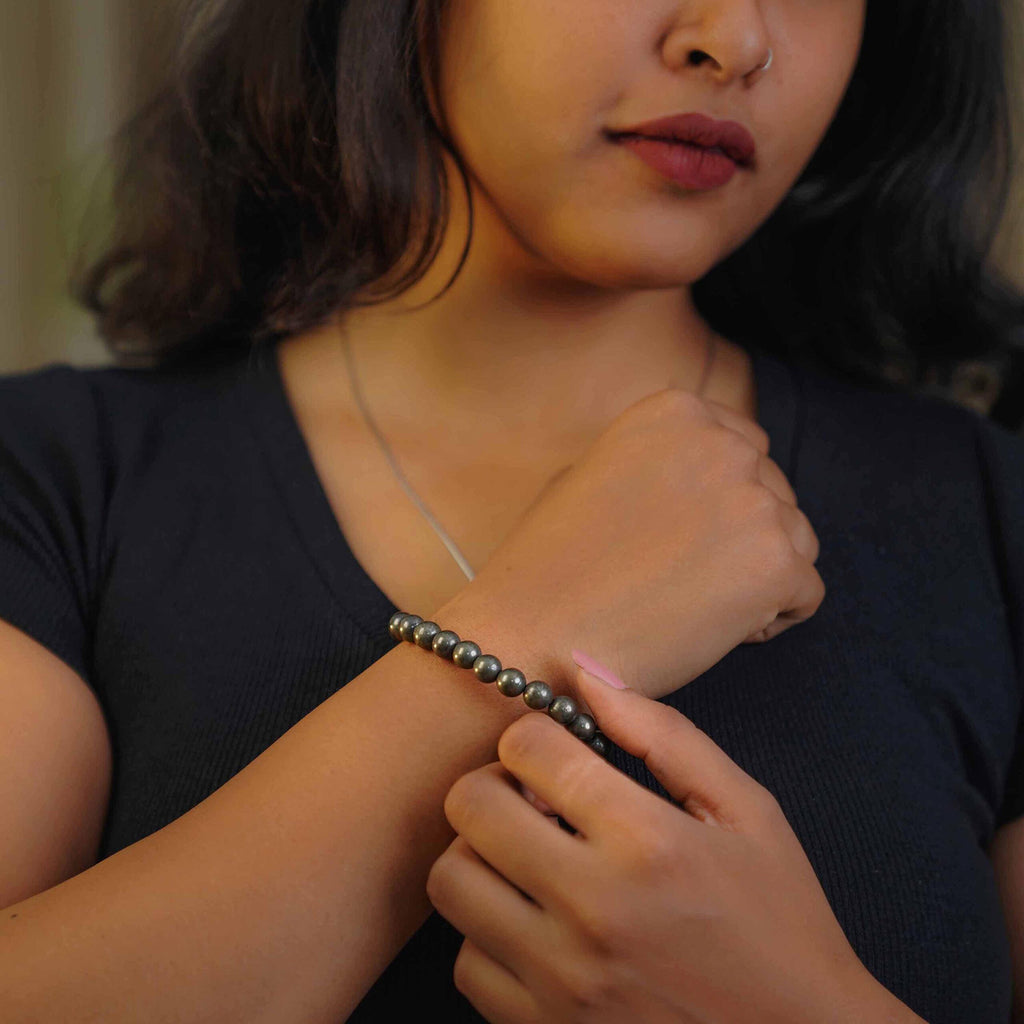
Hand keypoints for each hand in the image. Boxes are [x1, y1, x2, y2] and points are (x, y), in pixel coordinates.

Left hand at [426, 660, 882, 1023]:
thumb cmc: (779, 921)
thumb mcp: (746, 810)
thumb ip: (663, 734)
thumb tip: (586, 674)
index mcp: (646, 841)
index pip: (527, 746)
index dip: (536, 735)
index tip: (557, 753)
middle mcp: (593, 908)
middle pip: (471, 805)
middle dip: (495, 783)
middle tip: (532, 798)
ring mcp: (561, 979)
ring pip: (451, 881)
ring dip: (480, 855)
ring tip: (526, 857)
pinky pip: (465, 962)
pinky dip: (486, 933)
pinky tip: (534, 922)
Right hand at [447, 388, 824, 701]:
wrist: (534, 633)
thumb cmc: (551, 565)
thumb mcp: (593, 472)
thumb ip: (657, 460)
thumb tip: (701, 480)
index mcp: (676, 412)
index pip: (741, 446)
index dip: (720, 500)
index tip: (685, 537)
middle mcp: (723, 443)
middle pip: (772, 491)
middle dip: (742, 536)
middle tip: (684, 579)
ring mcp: (754, 501)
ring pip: (796, 539)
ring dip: (758, 576)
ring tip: (692, 607)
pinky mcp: (776, 564)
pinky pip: (805, 596)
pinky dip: (770, 620)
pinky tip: (710, 630)